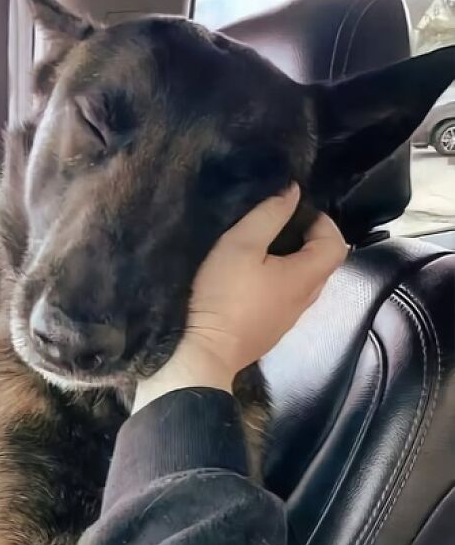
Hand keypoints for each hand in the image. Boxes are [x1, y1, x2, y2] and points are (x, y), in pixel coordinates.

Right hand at [134, 183, 347, 411]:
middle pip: (324, 265)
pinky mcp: (272, 331)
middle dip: (310, 241)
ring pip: (306, 284)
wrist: (208, 351)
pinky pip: (288, 300)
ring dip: (295, 264)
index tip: (296, 213)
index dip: (323, 222)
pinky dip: (282, 283)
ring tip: (266, 251)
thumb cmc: (225, 296)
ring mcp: (290, 319)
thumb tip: (293, 193)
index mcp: (306, 276)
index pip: (336, 244)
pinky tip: (254, 281)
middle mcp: (306, 299)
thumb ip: (269, 215)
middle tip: (281, 227)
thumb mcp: (241, 245)